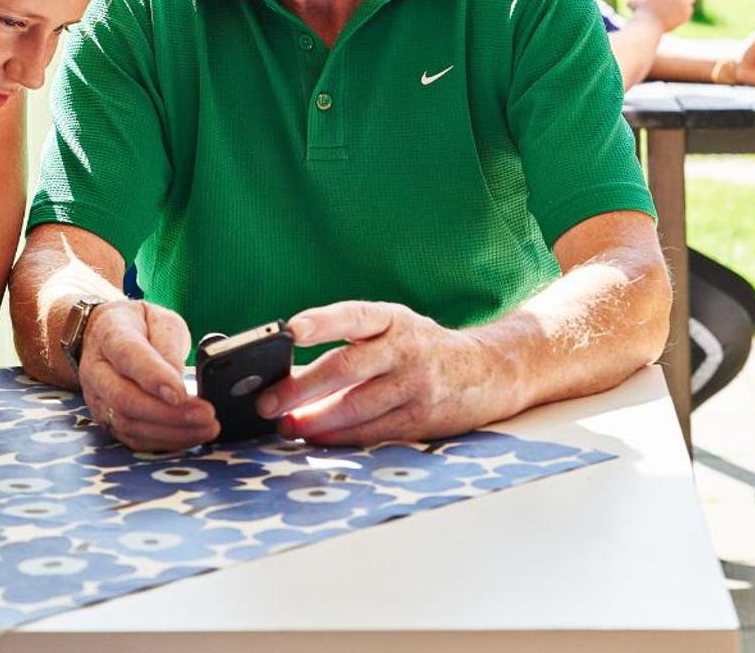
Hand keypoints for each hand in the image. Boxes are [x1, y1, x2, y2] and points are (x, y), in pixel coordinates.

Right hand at [75, 299, 215, 451]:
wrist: (105, 336)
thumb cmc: (140, 326)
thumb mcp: (160, 320)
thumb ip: (168, 345)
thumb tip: (178, 381)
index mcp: (111, 335)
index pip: (128, 356)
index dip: (154, 377)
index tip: (181, 393)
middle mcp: (96, 370)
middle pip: (124, 399)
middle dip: (168, 414)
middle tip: (206, 415)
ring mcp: (98, 399)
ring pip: (128, 424)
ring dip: (170, 432)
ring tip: (206, 428)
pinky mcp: (106, 420)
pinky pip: (132, 439)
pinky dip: (163, 442)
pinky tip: (190, 436)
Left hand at [257, 301, 497, 445]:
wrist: (486, 372)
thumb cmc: (420, 349)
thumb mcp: (391, 332)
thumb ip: (345, 346)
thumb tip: (284, 374)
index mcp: (394, 320)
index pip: (354, 316)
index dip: (323, 322)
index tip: (291, 331)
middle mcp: (406, 349)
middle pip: (348, 368)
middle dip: (302, 388)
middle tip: (268, 402)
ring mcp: (416, 386)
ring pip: (357, 407)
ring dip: (315, 421)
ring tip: (286, 426)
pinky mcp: (421, 419)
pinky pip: (372, 432)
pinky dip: (340, 438)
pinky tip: (316, 439)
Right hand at [628, 0, 694, 33]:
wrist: (650, 25)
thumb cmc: (642, 13)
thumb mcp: (637, 4)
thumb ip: (636, 1)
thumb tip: (629, 1)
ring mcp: (684, 3)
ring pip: (691, 1)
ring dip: (687, 2)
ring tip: (682, 5)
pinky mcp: (686, 14)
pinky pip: (689, 11)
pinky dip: (686, 13)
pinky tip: (680, 16)